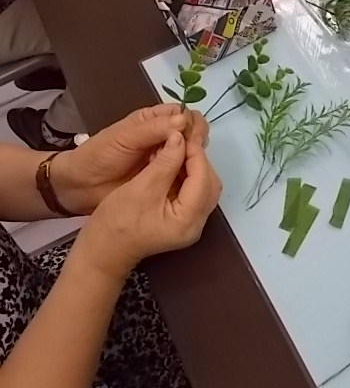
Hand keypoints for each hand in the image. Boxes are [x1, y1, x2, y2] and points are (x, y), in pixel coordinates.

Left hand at [52, 104, 208, 214]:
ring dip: (193, 158)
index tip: (188, 136)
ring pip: (193, 153)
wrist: (82, 186)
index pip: (185, 114)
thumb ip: (154, 129)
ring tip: (183, 167)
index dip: (190, 123)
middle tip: (186, 154)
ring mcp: (169, 159)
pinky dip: (189, 175)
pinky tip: (185, 179)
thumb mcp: (124, 137)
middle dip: (194, 141)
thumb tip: (184, 121)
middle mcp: (166, 137)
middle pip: (194, 132)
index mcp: (155, 120)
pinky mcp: (169, 179)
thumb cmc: (99, 155)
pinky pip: (187, 174)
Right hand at [73, 131, 221, 280]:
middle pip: (209, 184)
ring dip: (192, 166)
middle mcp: (196, 224)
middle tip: (179, 142)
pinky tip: (172, 163)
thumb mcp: (140, 189)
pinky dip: (186, 175)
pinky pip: (193, 192)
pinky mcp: (183, 219)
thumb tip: (179, 138)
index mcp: (188, 221)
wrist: (102, 251)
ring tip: (174, 149)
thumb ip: (164, 163)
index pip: (203, 180)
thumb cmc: (116, 224)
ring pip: (202, 187)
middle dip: (197, 160)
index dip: (195, 154)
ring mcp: (191, 223)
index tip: (181, 135)